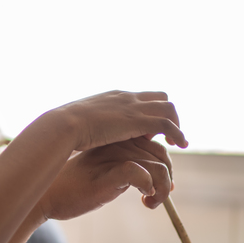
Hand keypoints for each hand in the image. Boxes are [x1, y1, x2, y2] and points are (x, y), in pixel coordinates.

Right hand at [40, 137, 173, 220]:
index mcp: (117, 139)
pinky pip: (142, 174)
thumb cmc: (77, 186)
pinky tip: (143, 198)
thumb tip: (163, 179)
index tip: (159, 186)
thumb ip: (130, 167)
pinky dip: (150, 188)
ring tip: (150, 203)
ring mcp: (113, 156)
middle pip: (162, 155)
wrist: (49, 195)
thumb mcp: (106, 171)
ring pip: (158, 166)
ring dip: (161, 190)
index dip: (164, 166)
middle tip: (156, 199)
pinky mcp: (108, 172)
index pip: (156, 145)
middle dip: (166, 180)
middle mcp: (117, 143)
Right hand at [50, 91, 187, 152]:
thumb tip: (84, 136)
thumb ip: (89, 127)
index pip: (141, 98)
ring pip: (168, 108)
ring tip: (178, 143)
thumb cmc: (65, 129)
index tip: (149, 132)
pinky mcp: (137, 120)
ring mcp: (133, 107)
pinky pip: (166, 124)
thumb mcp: (79, 124)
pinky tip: (180, 145)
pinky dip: (177, 133)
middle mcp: (127, 97)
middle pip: (160, 97)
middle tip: (167, 135)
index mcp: (114, 97)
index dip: (149, 113)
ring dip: (176, 124)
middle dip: (167, 115)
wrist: (63, 126)